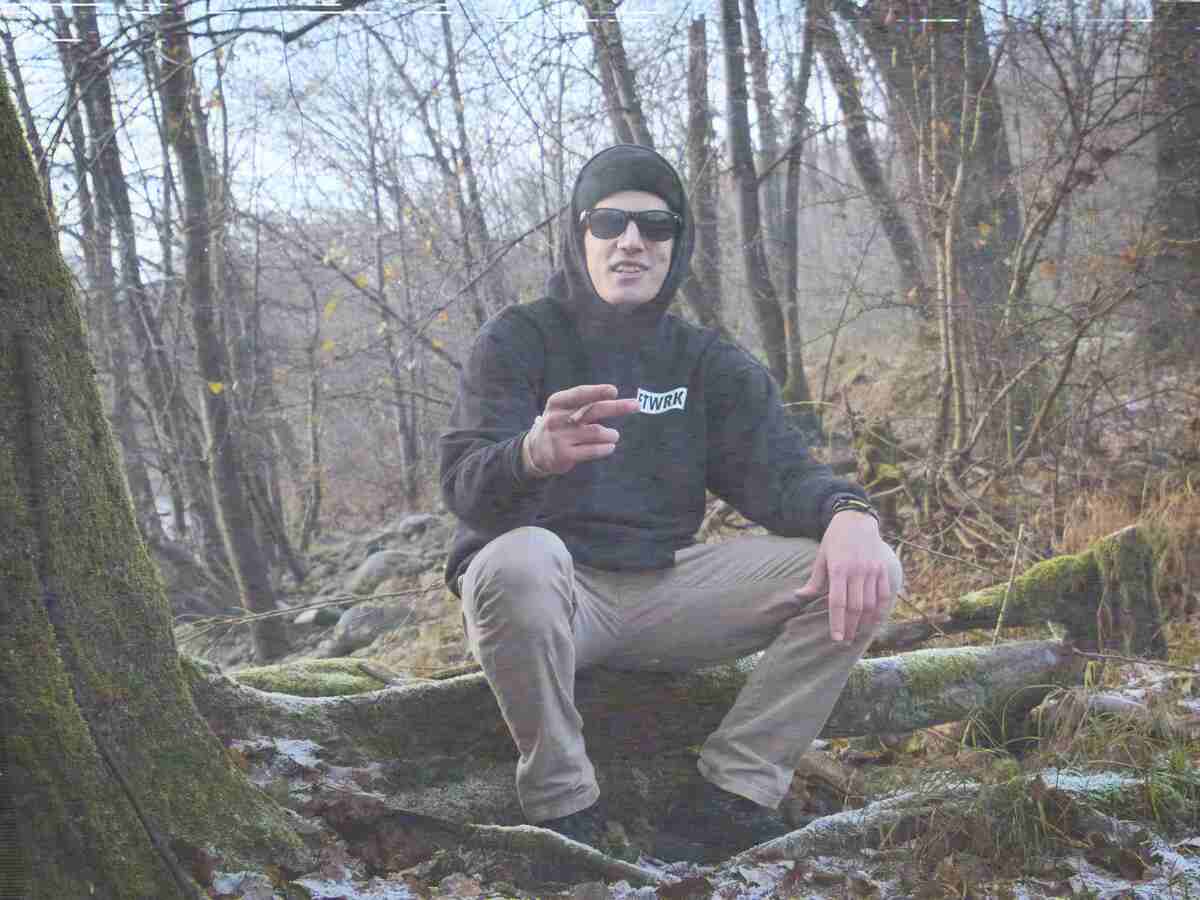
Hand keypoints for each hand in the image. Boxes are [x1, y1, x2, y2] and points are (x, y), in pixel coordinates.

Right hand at [524, 384, 639, 476]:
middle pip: (592, 410)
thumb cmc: (559, 424)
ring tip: (613, 435)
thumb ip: (584, 403)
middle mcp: (557, 418)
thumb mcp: (563, 409)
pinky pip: (592, 450)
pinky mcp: (564, 455)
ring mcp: (560, 437)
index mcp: (557, 402)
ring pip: (596, 432)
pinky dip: (605, 448)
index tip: (614, 391)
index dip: (597, 391)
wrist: (535, 451)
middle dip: (617, 407)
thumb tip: (615, 396)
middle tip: (635, 405)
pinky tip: (610, 446)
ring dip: (611, 434)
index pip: (580, 394)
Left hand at [794, 511, 893, 642]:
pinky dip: (881, 610)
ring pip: (871, 604)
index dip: (836, 622)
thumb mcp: (821, 556)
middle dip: (849, 627)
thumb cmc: (835, 539)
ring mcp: (872, 570)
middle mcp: (857, 571)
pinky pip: (884, 594)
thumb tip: (801, 597)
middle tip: (844, 641)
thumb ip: (815, 580)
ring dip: (865, 623)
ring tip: (857, 634)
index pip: (837, 602)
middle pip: (855, 607)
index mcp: (838, 569)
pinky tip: (875, 622)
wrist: (856, 519)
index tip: (835, 638)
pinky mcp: (883, 568)